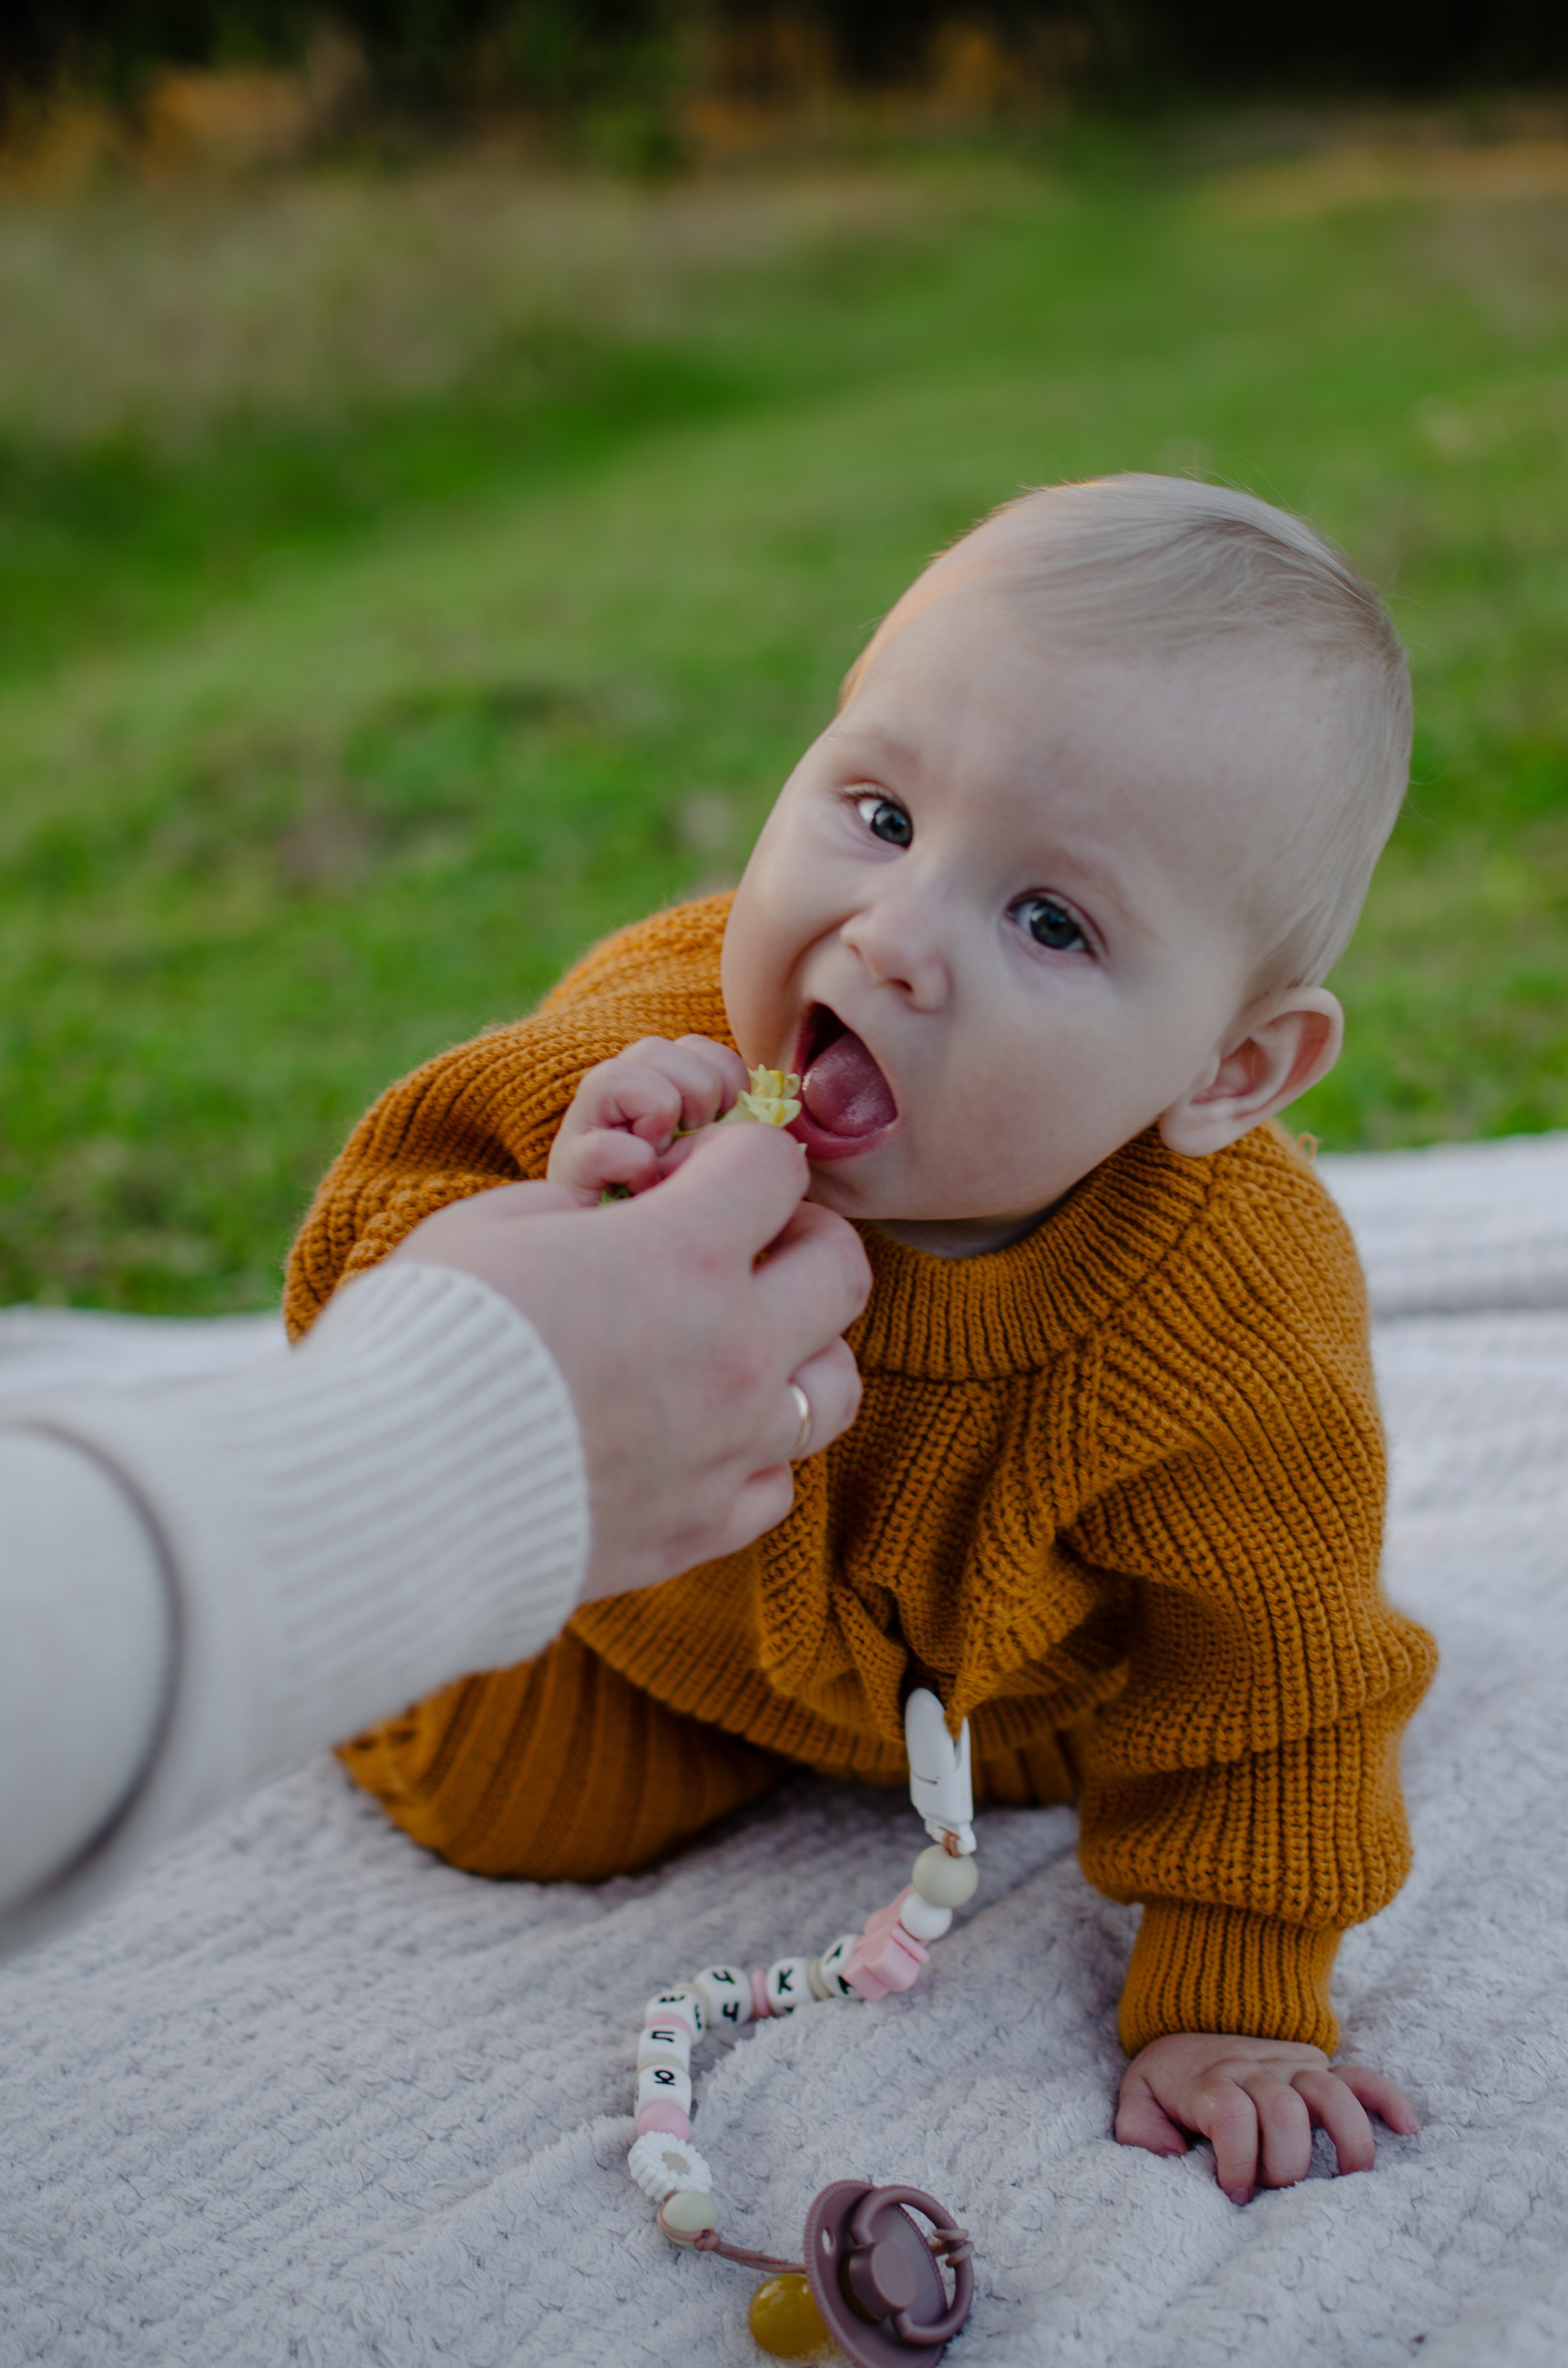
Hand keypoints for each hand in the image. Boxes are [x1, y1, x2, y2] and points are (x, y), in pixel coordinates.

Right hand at [390, 1123, 868, 1600]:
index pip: (775, 1166)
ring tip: (737, 1343)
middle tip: (739, 1244)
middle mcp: (733, 1350)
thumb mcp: (494, 1223)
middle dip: (797, 1237)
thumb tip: (615, 1206)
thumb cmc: (424, 1335)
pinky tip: (695, 1435)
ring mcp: (726, 1447)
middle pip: (841, 1270)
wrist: (387, 1491)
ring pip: (834, 1386)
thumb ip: (580, 1203)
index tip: (685, 1171)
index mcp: (686, 1253)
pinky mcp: (697, 1528)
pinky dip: (751, 1453)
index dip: (732, 1153)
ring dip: (801, 1350)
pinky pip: (775, 1484)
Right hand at [546, 1033, 749, 1204]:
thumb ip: (739, 1125)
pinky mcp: (569, 1169)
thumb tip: (768, 1111)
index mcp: (657, 1089)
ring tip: (665, 1157)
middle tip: (697, 1139)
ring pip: (616, 1074)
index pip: (695, 1047)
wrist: (633, 1263)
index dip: (727, 1077)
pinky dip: (636, 1165)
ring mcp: (583, 1130)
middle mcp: (614, 1101)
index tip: (730, 1121)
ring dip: (659, 1113)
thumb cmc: (686, 1214)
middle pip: (653, 1047)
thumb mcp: (721, 1158)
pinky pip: (607, 1146)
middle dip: (697, 1090)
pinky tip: (645, 1189)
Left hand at [1116, 2031, 1420, 2201]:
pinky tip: (1408, 2127)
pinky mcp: (1317, 2067)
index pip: (1232, 2114)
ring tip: (1352, 2177)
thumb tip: (1170, 2156)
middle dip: (1284, 2162)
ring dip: (1346, 2137)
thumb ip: (1139, 2129)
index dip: (1238, 2160)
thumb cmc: (1169, 2081)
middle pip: (1283, 2110)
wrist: (1189, 2023)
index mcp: (1211, 2082)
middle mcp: (1255, 2069)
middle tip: (1272, 2188)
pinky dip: (1386, 2098)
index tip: (1232, 2192)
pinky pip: (1360, 2076)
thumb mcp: (1137, 2098)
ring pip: (1329, 2090)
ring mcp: (1291, 2065)